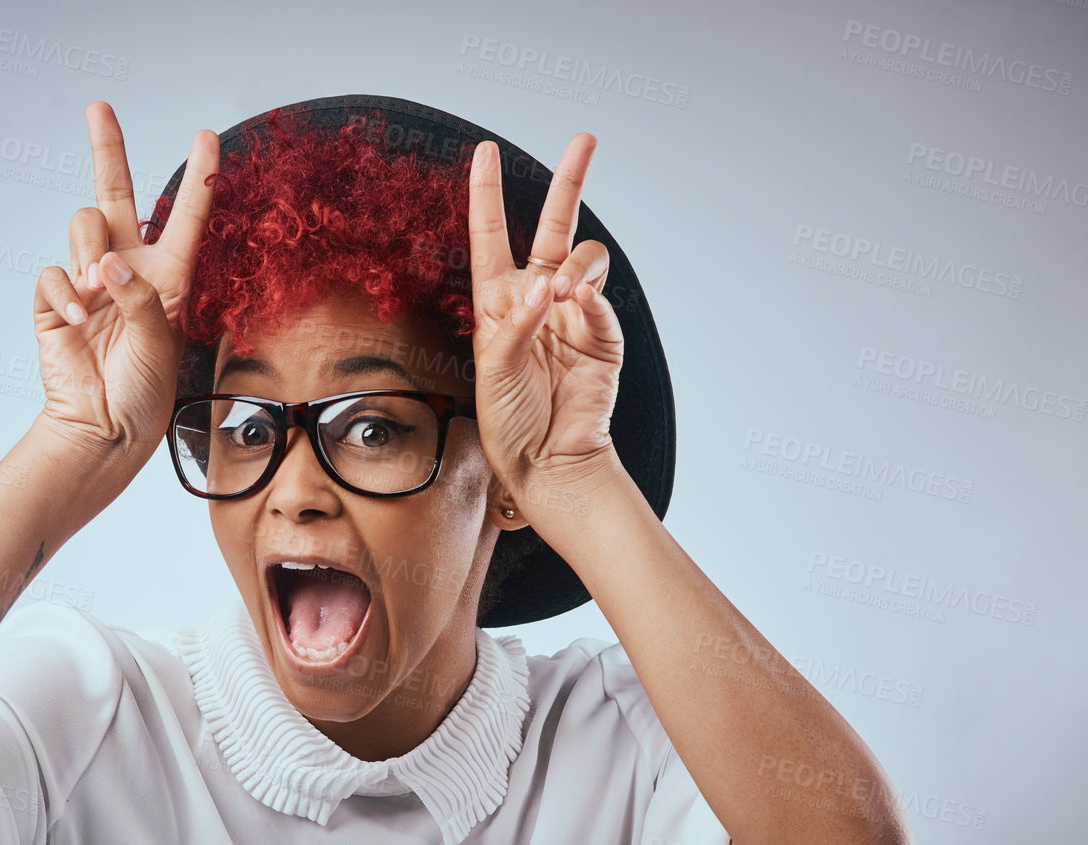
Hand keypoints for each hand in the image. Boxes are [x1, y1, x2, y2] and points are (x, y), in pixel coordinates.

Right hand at [33, 102, 217, 465]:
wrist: (102, 427)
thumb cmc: (144, 391)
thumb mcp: (161, 342)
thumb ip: (141, 296)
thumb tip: (107, 262)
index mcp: (169, 277)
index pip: (184, 217)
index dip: (198, 177)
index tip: (207, 138)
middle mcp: (129, 270)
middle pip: (116, 193)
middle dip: (106, 148)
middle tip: (98, 108)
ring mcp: (89, 282)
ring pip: (83, 226)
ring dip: (89, 248)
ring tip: (97, 290)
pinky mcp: (56, 300)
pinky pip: (53, 271)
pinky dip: (66, 291)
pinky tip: (80, 318)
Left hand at [467, 135, 625, 509]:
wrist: (549, 462)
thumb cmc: (509, 422)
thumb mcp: (493, 372)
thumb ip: (515, 326)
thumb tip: (546, 285)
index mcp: (497, 303)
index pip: (491, 237)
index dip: (487, 194)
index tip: (484, 151)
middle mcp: (536, 299)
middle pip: (555, 225)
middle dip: (570, 180)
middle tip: (586, 139)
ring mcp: (574, 314)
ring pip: (584, 258)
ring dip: (575, 265)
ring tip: (563, 292)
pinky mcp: (603, 335)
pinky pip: (600, 301)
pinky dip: (590, 300)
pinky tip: (576, 308)